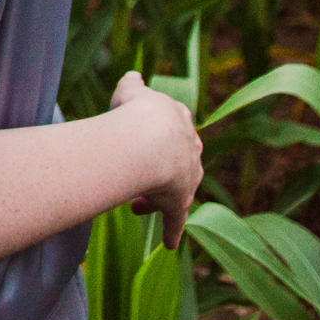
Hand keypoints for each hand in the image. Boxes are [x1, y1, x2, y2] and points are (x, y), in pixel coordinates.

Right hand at [110, 70, 202, 246]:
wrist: (150, 136)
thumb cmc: (137, 112)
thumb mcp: (131, 92)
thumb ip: (133, 85)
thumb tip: (133, 76)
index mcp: (178, 123)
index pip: (172, 133)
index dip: (154, 139)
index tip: (139, 146)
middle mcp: (188, 151)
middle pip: (176, 164)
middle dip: (158, 171)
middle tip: (142, 178)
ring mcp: (185, 179)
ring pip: (172, 192)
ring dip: (154, 199)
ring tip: (136, 206)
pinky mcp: (178, 203)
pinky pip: (175, 220)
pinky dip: (172, 231)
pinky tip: (169, 244)